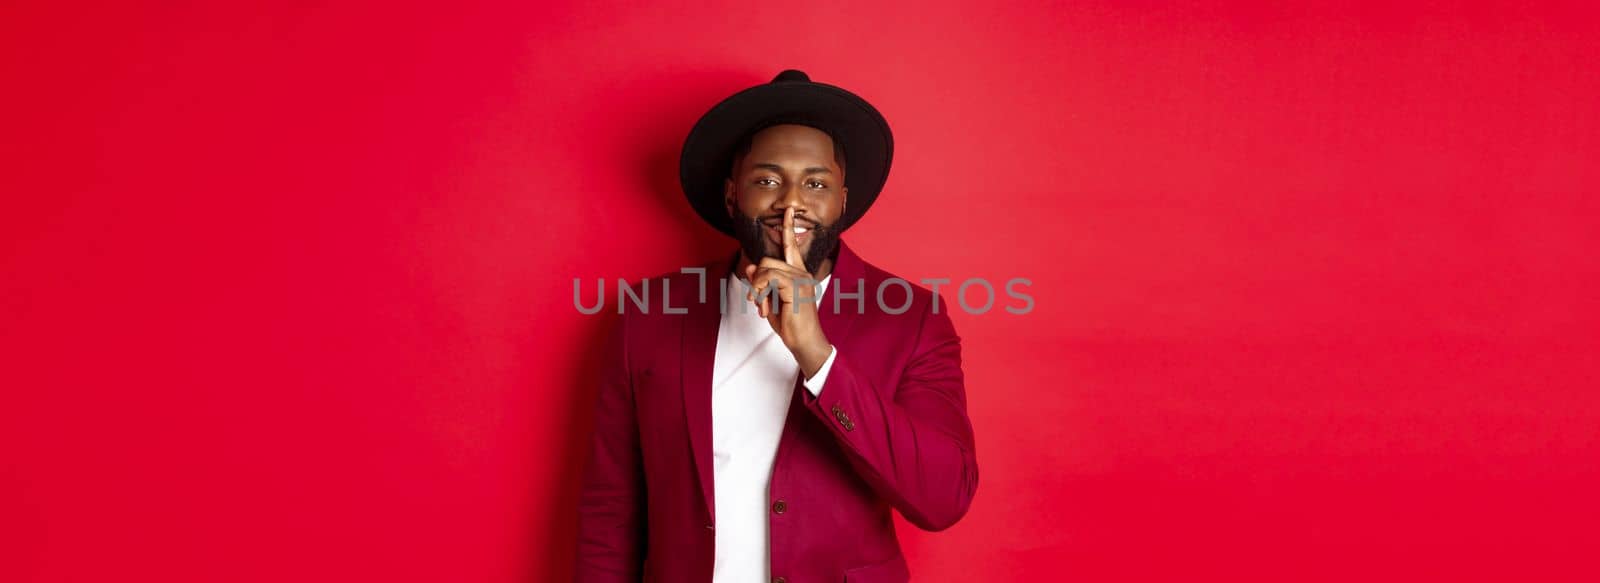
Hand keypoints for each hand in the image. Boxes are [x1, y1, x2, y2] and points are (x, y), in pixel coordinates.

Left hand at [745, 207, 832, 376]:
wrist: (805, 342)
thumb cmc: (791, 324)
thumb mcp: (771, 301)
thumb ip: (762, 283)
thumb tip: (750, 267)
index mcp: (799, 274)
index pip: (791, 246)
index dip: (788, 227)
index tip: (787, 211)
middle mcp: (802, 273)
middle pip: (768, 260)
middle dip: (756, 279)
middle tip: (756, 300)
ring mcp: (800, 279)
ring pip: (766, 269)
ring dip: (756, 288)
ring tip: (760, 306)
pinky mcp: (796, 287)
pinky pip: (768, 278)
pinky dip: (760, 292)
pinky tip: (764, 307)